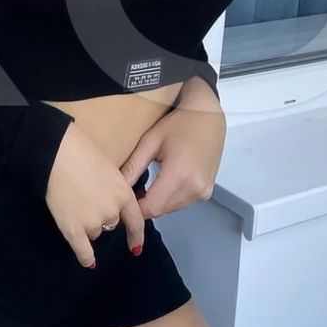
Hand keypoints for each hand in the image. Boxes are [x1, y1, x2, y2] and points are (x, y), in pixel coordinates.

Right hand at [45, 123, 144, 268]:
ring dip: (87, 223)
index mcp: (124, 194)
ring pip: (94, 231)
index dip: (136, 235)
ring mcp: (93, 222)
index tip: (136, 246)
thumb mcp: (108, 167)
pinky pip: (83, 250)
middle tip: (86, 199)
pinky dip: (86, 258)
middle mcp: (112, 212)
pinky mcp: (73, 229)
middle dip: (102, 216)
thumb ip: (113, 187)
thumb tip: (109, 198)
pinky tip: (89, 263)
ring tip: (72, 203)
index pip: (135, 220)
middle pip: (111, 224)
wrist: (57, 154)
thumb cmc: (82, 151)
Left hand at [119, 97, 226, 218]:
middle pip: (160, 210)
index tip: (123, 202)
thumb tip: (118, 187)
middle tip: (131, 192)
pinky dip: (169, 198)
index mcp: (179, 175)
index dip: (134, 209)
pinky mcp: (207, 192)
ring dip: (157, 202)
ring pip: (171, 209)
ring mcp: (203, 191)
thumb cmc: (180, 123)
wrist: (208, 116)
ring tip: (146, 186)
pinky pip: (182, 203)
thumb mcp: (151, 141)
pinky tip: (163, 183)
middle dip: (144, 205)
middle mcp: (194, 188)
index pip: (151, 207)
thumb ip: (133, 167)